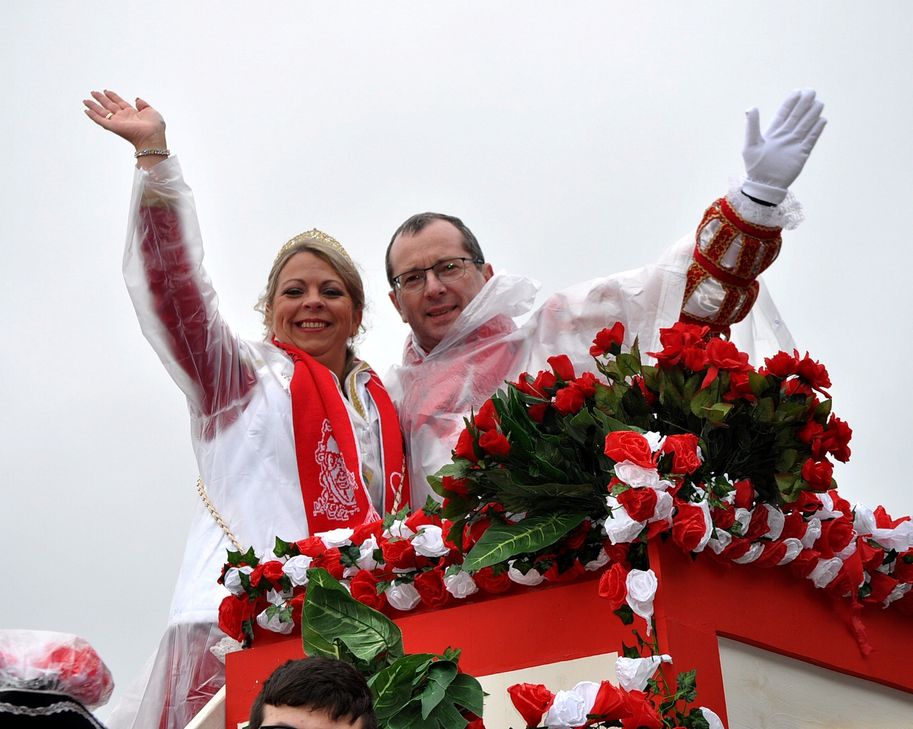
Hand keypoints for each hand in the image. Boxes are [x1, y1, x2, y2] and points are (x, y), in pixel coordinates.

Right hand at [83, 90, 166, 158]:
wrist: (152, 137)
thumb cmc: (155, 127)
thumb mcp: (151, 111)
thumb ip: (143, 104)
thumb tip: (136, 98)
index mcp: (133, 113)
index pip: (120, 103)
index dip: (113, 96)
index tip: (106, 90)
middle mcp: (123, 118)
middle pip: (109, 106)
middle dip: (101, 99)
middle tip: (93, 92)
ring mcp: (117, 122)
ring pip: (102, 112)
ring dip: (93, 106)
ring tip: (85, 100)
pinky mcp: (113, 126)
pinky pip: (100, 120)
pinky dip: (92, 116)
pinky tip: (86, 110)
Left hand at [741, 89, 825, 204]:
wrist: (764, 185)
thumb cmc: (754, 166)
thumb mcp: (750, 145)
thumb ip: (752, 126)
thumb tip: (751, 107)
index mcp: (773, 132)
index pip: (784, 113)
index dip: (791, 102)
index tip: (797, 91)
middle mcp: (785, 136)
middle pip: (797, 116)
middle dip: (804, 103)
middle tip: (811, 91)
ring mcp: (794, 144)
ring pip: (806, 125)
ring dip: (812, 114)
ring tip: (818, 103)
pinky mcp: (802, 153)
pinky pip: (811, 139)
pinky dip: (817, 130)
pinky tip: (822, 120)